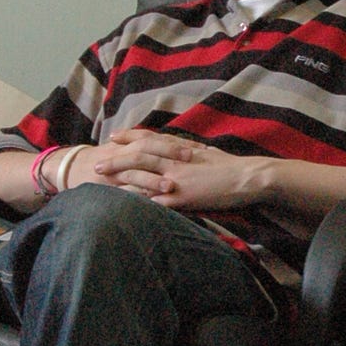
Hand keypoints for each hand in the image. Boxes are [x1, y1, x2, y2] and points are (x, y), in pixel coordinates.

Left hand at [89, 129, 267, 211]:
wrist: (249, 178)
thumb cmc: (233, 167)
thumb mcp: (209, 153)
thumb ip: (192, 152)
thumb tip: (185, 150)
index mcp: (182, 150)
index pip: (150, 139)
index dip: (130, 137)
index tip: (114, 137)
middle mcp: (175, 161)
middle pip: (138, 157)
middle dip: (115, 160)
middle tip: (96, 164)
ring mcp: (177, 179)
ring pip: (141, 178)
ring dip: (119, 181)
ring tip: (101, 185)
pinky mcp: (183, 198)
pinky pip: (155, 202)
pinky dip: (138, 204)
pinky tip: (122, 209)